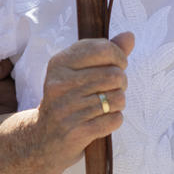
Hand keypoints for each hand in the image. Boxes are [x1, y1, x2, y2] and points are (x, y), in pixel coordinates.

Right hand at [37, 32, 133, 167]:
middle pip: (115, 75)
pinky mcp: (77, 131)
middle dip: (121, 83)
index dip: (119, 57)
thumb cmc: (69, 98)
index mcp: (60, 63)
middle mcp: (60, 83)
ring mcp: (67, 108)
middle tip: (111, 89)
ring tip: (106, 105)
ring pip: (118, 98)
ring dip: (118, 103)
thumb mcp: (79, 70)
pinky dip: (114, 120)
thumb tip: (130, 36)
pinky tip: (102, 120)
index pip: (104, 49)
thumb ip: (106, 52)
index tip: (117, 65)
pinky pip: (114, 119)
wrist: (44, 137)